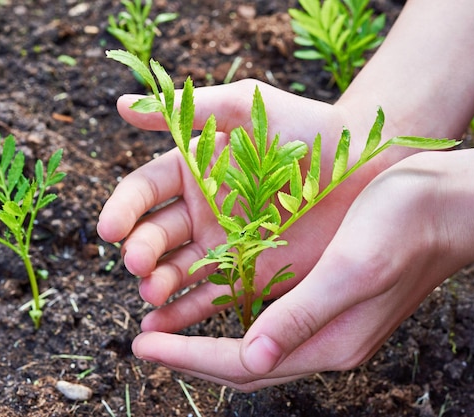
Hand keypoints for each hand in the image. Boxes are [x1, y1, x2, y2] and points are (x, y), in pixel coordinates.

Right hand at [97, 80, 402, 310]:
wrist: (363, 162)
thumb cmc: (306, 126)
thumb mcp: (246, 106)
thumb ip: (188, 110)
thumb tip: (122, 107)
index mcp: (193, 170)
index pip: (144, 191)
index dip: (124, 209)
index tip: (109, 227)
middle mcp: (201, 211)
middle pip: (156, 235)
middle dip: (142, 251)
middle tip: (138, 263)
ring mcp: (224, 246)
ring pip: (178, 270)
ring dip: (159, 284)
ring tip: (151, 295)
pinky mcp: (250, 275)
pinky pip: (212, 296)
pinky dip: (186, 312)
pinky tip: (164, 324)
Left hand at [128, 143, 473, 390]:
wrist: (448, 205)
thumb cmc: (400, 226)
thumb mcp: (348, 269)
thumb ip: (302, 316)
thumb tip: (251, 357)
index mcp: (328, 341)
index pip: (243, 364)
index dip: (189, 357)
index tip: (140, 347)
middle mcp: (326, 340)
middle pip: (245, 362)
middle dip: (190, 355)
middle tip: (143, 342)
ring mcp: (329, 320)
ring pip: (255, 343)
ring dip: (208, 337)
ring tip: (165, 325)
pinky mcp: (330, 297)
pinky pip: (272, 319)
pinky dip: (236, 315)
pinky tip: (215, 299)